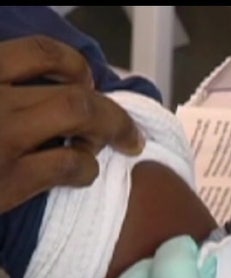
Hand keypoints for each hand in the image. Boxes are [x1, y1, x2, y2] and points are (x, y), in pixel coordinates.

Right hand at [0, 35, 144, 212]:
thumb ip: (1, 89)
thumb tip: (39, 81)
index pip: (38, 51)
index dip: (74, 64)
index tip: (84, 80)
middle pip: (73, 88)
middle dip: (109, 109)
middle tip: (125, 130)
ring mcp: (0, 135)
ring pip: (79, 112)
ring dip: (105, 130)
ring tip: (103, 148)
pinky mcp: (6, 179)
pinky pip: (69, 163)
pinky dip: (86, 168)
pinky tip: (83, 174)